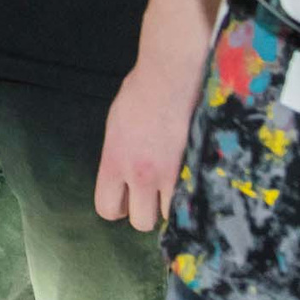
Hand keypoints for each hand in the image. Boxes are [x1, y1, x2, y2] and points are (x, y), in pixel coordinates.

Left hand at [94, 58, 202, 232]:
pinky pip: (191, 200)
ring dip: (171, 207)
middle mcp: (137, 174)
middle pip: (139, 222)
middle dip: (146, 212)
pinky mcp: (190, 169)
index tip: (127, 200)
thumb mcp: (116, 124)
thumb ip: (119, 153)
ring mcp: (166, 175)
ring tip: (175, 187)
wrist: (169, 77)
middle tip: (153, 195)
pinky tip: (192, 180)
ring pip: (168, 217)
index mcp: (113, 162)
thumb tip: (124, 167)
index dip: (118, 208)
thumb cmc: (140, 91)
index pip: (106, 208)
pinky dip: (191, 196)